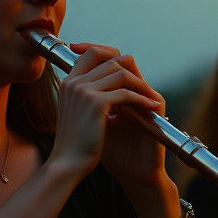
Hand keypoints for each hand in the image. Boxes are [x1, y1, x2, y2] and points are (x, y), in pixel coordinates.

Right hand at [51, 43, 162, 182]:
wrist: (67, 165)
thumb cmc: (74, 143)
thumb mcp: (77, 111)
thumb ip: (88, 94)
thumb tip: (109, 84)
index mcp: (68, 82)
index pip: (91, 52)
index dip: (111, 54)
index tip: (126, 66)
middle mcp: (74, 82)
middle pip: (109, 59)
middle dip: (130, 69)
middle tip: (142, 84)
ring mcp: (84, 91)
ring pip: (121, 73)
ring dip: (140, 85)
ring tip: (149, 97)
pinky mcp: (96, 104)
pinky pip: (126, 93)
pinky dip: (141, 99)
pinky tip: (150, 108)